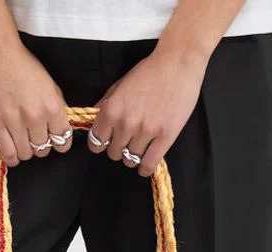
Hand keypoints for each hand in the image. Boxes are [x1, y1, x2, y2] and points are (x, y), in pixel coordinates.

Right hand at [0, 33, 70, 166]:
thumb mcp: (49, 84)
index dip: (59, 142)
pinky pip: (8, 154)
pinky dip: (12, 157)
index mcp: (52, 106)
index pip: (63, 140)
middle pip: (43, 149)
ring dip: (25, 150)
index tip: (54, 140)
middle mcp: (35, 117)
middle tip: (33, 136)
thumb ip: (56, 107)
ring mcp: (14, 123)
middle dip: (40, 145)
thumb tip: (59, 128)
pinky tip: (12, 151)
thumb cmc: (21, 64)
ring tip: (21, 140)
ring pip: (26, 154)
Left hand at [89, 46, 207, 175]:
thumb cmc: (149, 71)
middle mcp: (126, 123)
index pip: (96, 143)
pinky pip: (149, 164)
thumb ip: (106, 105)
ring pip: (131, 160)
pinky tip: (145, 165)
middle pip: (113, 153)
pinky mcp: (165, 137)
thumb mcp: (120, 84)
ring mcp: (146, 131)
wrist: (178, 62)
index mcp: (111, 110)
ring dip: (134, 156)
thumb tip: (94, 123)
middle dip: (119, 148)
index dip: (101, 143)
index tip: (108, 141)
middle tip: (128, 140)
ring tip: (140, 147)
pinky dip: (145, 168)